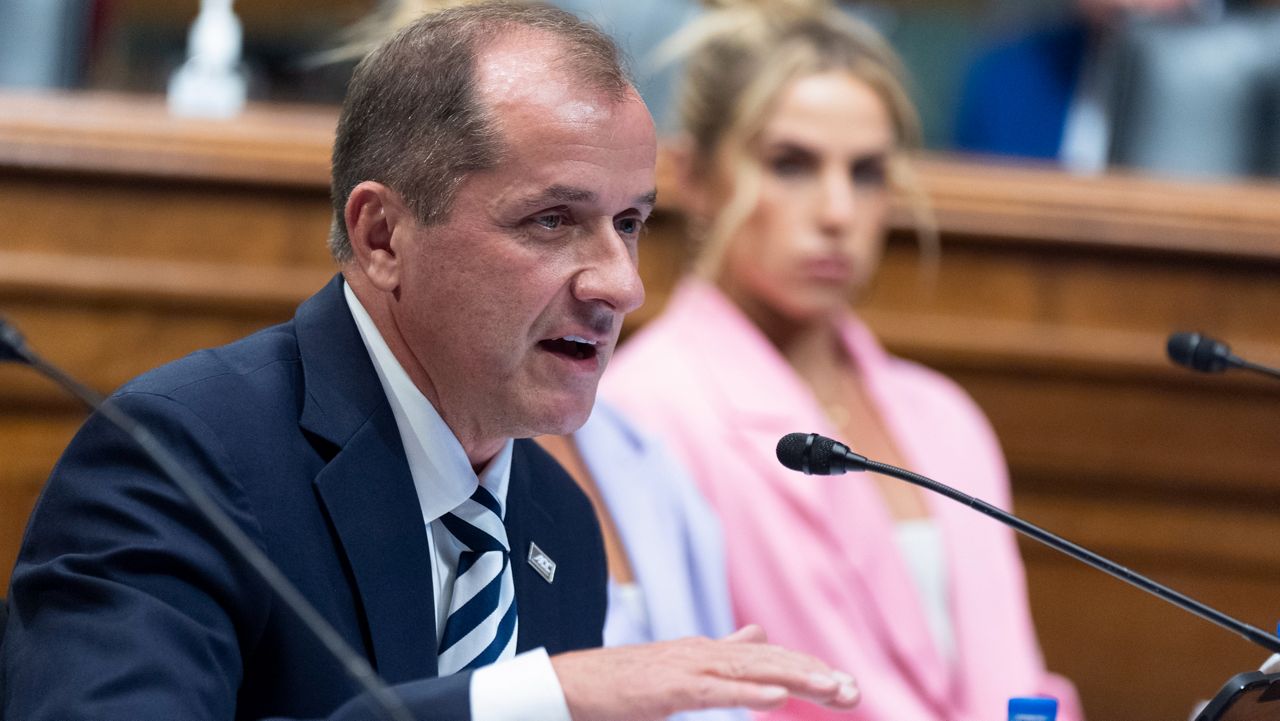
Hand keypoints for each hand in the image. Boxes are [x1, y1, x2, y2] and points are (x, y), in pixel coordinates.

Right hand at [551, 625, 858, 720]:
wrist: (575, 683)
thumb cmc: (625, 681)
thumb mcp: (683, 665)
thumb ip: (723, 651)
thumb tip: (756, 633)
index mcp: (711, 651)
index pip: (772, 658)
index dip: (809, 669)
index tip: (845, 687)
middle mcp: (706, 652)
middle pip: (772, 661)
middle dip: (815, 675)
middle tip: (853, 692)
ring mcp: (689, 667)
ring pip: (753, 670)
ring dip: (796, 679)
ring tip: (831, 689)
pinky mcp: (671, 687)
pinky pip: (717, 690)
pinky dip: (749, 690)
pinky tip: (778, 696)